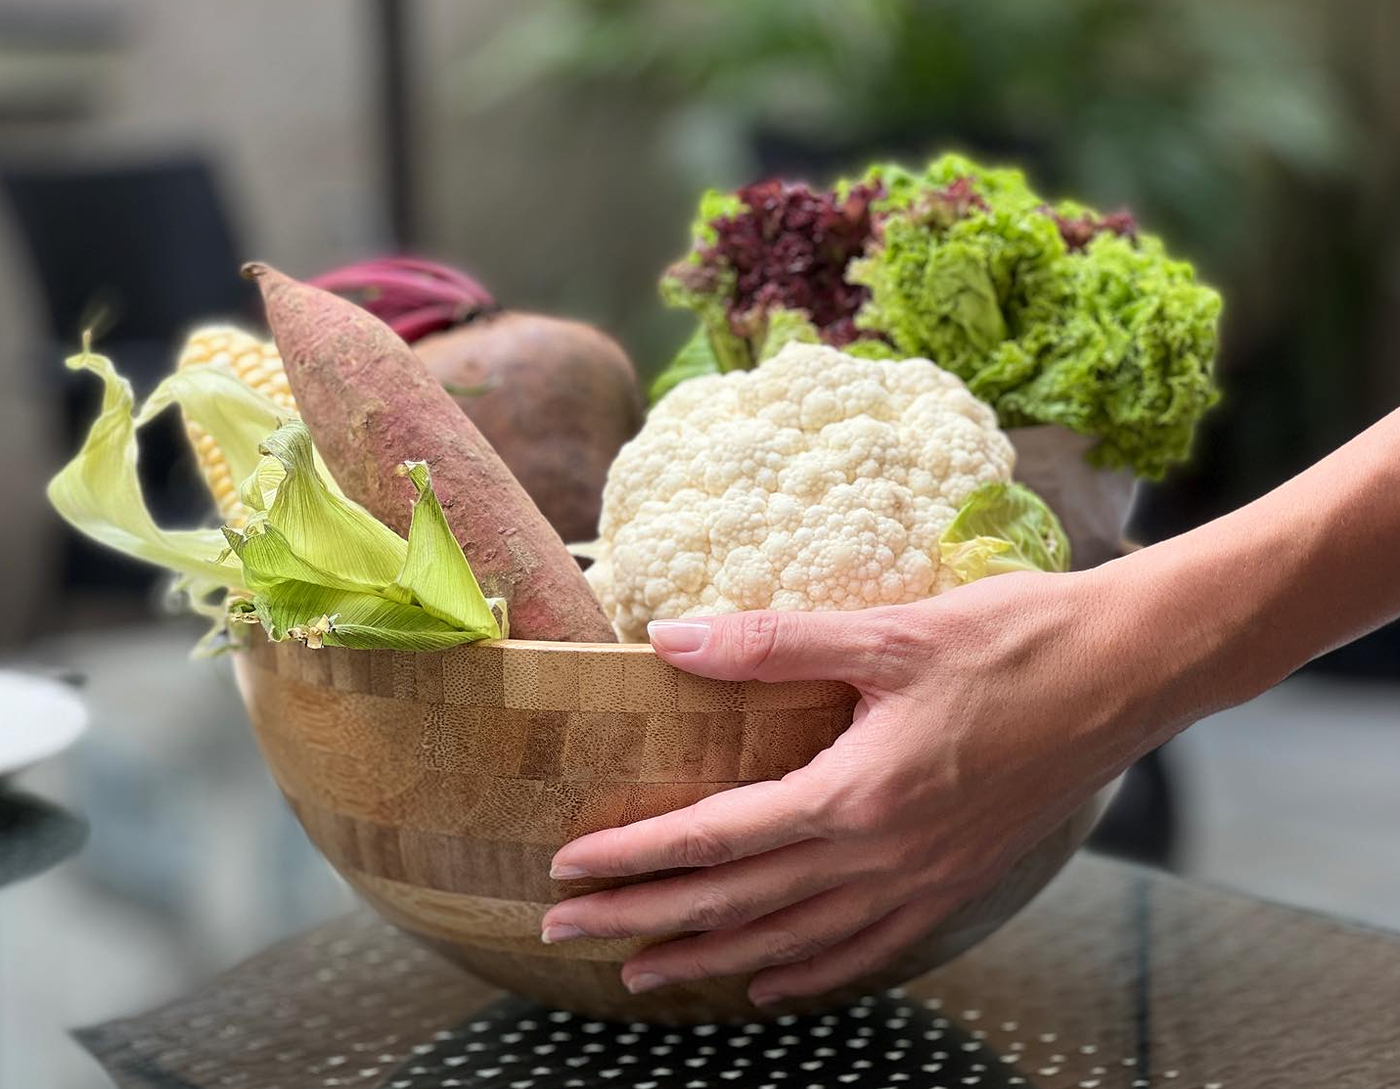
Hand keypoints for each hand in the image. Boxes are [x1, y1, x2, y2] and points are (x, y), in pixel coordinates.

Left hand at [539, 568, 1160, 1007]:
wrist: (1129, 672)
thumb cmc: (1014, 643)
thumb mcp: (886, 631)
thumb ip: (773, 644)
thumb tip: (672, 640)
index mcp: (854, 794)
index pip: (716, 837)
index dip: (635, 856)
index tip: (568, 872)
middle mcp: (882, 857)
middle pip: (737, 903)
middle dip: (643, 920)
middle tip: (562, 935)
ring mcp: (923, 883)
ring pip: (791, 941)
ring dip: (707, 958)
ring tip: (642, 973)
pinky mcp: (957, 885)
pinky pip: (866, 950)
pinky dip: (807, 973)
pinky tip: (769, 984)